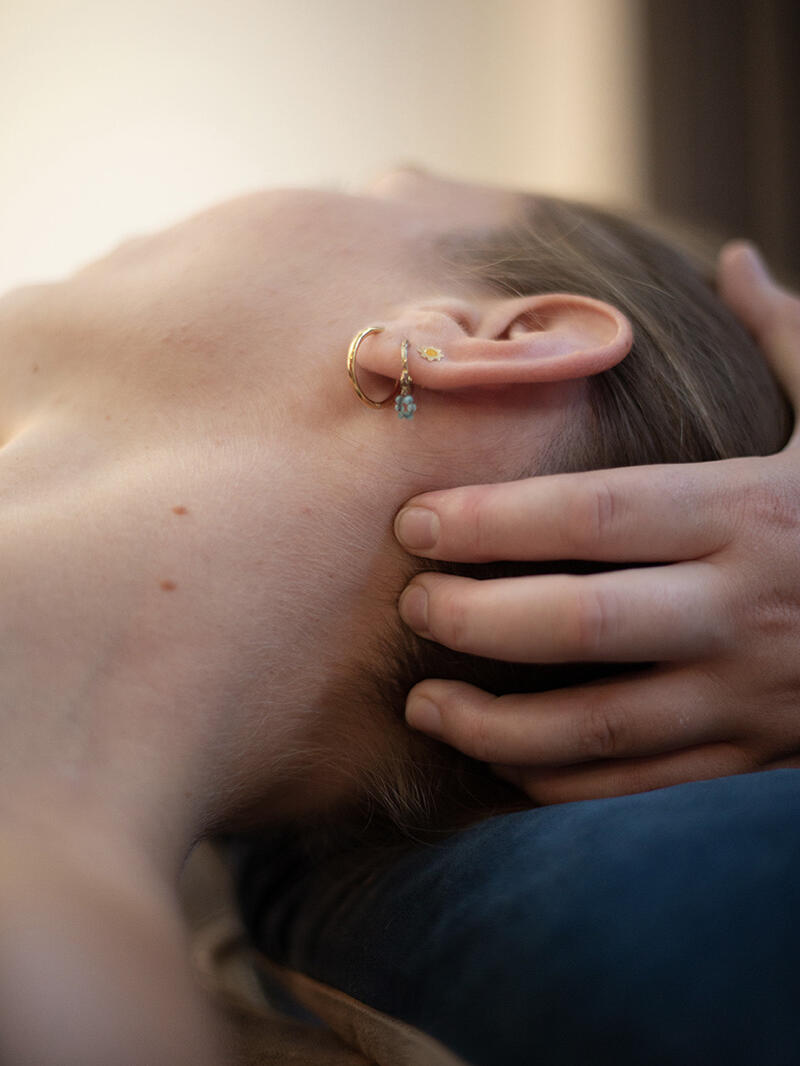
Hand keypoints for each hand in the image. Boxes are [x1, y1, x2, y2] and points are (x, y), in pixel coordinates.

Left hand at [395, 244, 799, 802]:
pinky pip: (642, 784)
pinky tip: (499, 759)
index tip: (416, 523)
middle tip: (410, 605)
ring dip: (498, 725)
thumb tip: (736, 257)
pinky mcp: (752, 756)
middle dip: (479, 619)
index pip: (598, 515)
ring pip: (602, 726)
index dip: (495, 520)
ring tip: (422, 704)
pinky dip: (562, 782)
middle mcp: (743, 606)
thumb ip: (788, 339)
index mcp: (752, 510)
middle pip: (585, 622)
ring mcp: (749, 694)